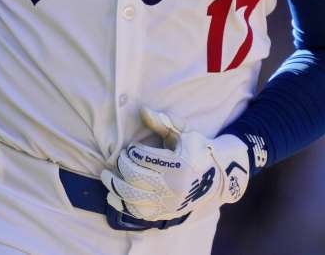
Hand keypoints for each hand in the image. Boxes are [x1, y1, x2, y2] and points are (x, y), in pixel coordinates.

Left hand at [102, 107, 249, 221]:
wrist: (217, 178)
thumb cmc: (198, 150)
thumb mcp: (183, 133)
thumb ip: (162, 122)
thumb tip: (142, 110)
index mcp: (179, 165)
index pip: (144, 159)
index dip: (132, 152)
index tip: (130, 148)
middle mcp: (173, 187)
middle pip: (135, 179)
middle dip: (121, 168)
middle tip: (118, 160)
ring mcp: (169, 203)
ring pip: (133, 198)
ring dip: (115, 187)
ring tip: (107, 176)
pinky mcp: (165, 213)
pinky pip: (138, 212)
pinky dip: (122, 203)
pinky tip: (113, 194)